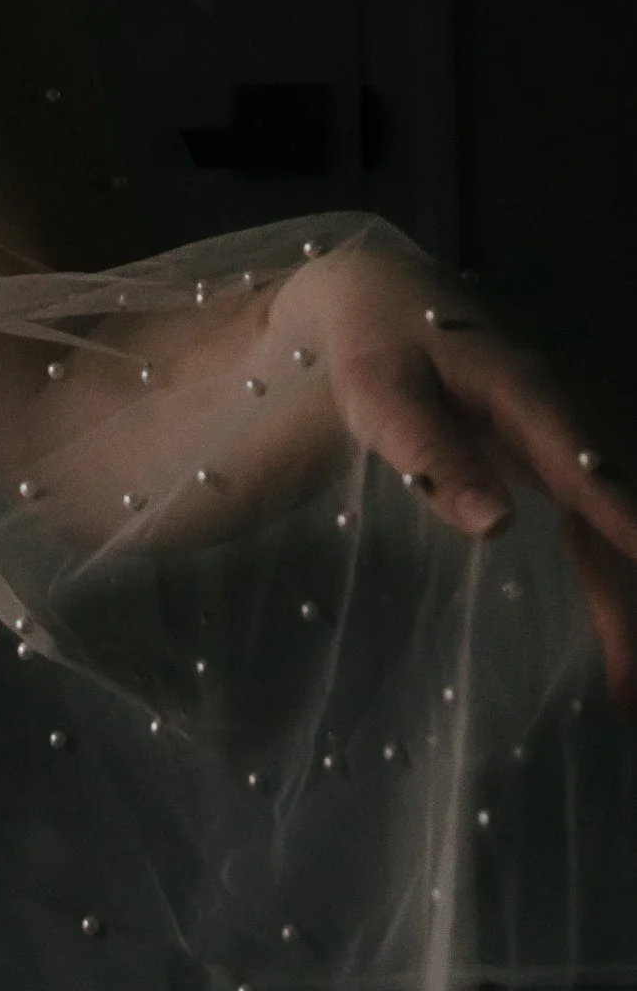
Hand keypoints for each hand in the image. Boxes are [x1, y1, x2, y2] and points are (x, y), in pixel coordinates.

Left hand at [283, 242, 636, 710]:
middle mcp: (570, 417)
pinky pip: (602, 532)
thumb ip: (434, 453)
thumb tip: (495, 525)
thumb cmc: (378, 351)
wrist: (387, 301)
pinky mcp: (568, 465)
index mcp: (528, 395)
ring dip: (628, 604)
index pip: (587, 464)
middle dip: (633, 594)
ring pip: (620, 527)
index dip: (624, 516)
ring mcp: (575, 441)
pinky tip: (613, 652)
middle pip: (623, 505)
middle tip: (629, 680)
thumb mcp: (384, 396)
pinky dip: (614, 588)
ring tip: (627, 689)